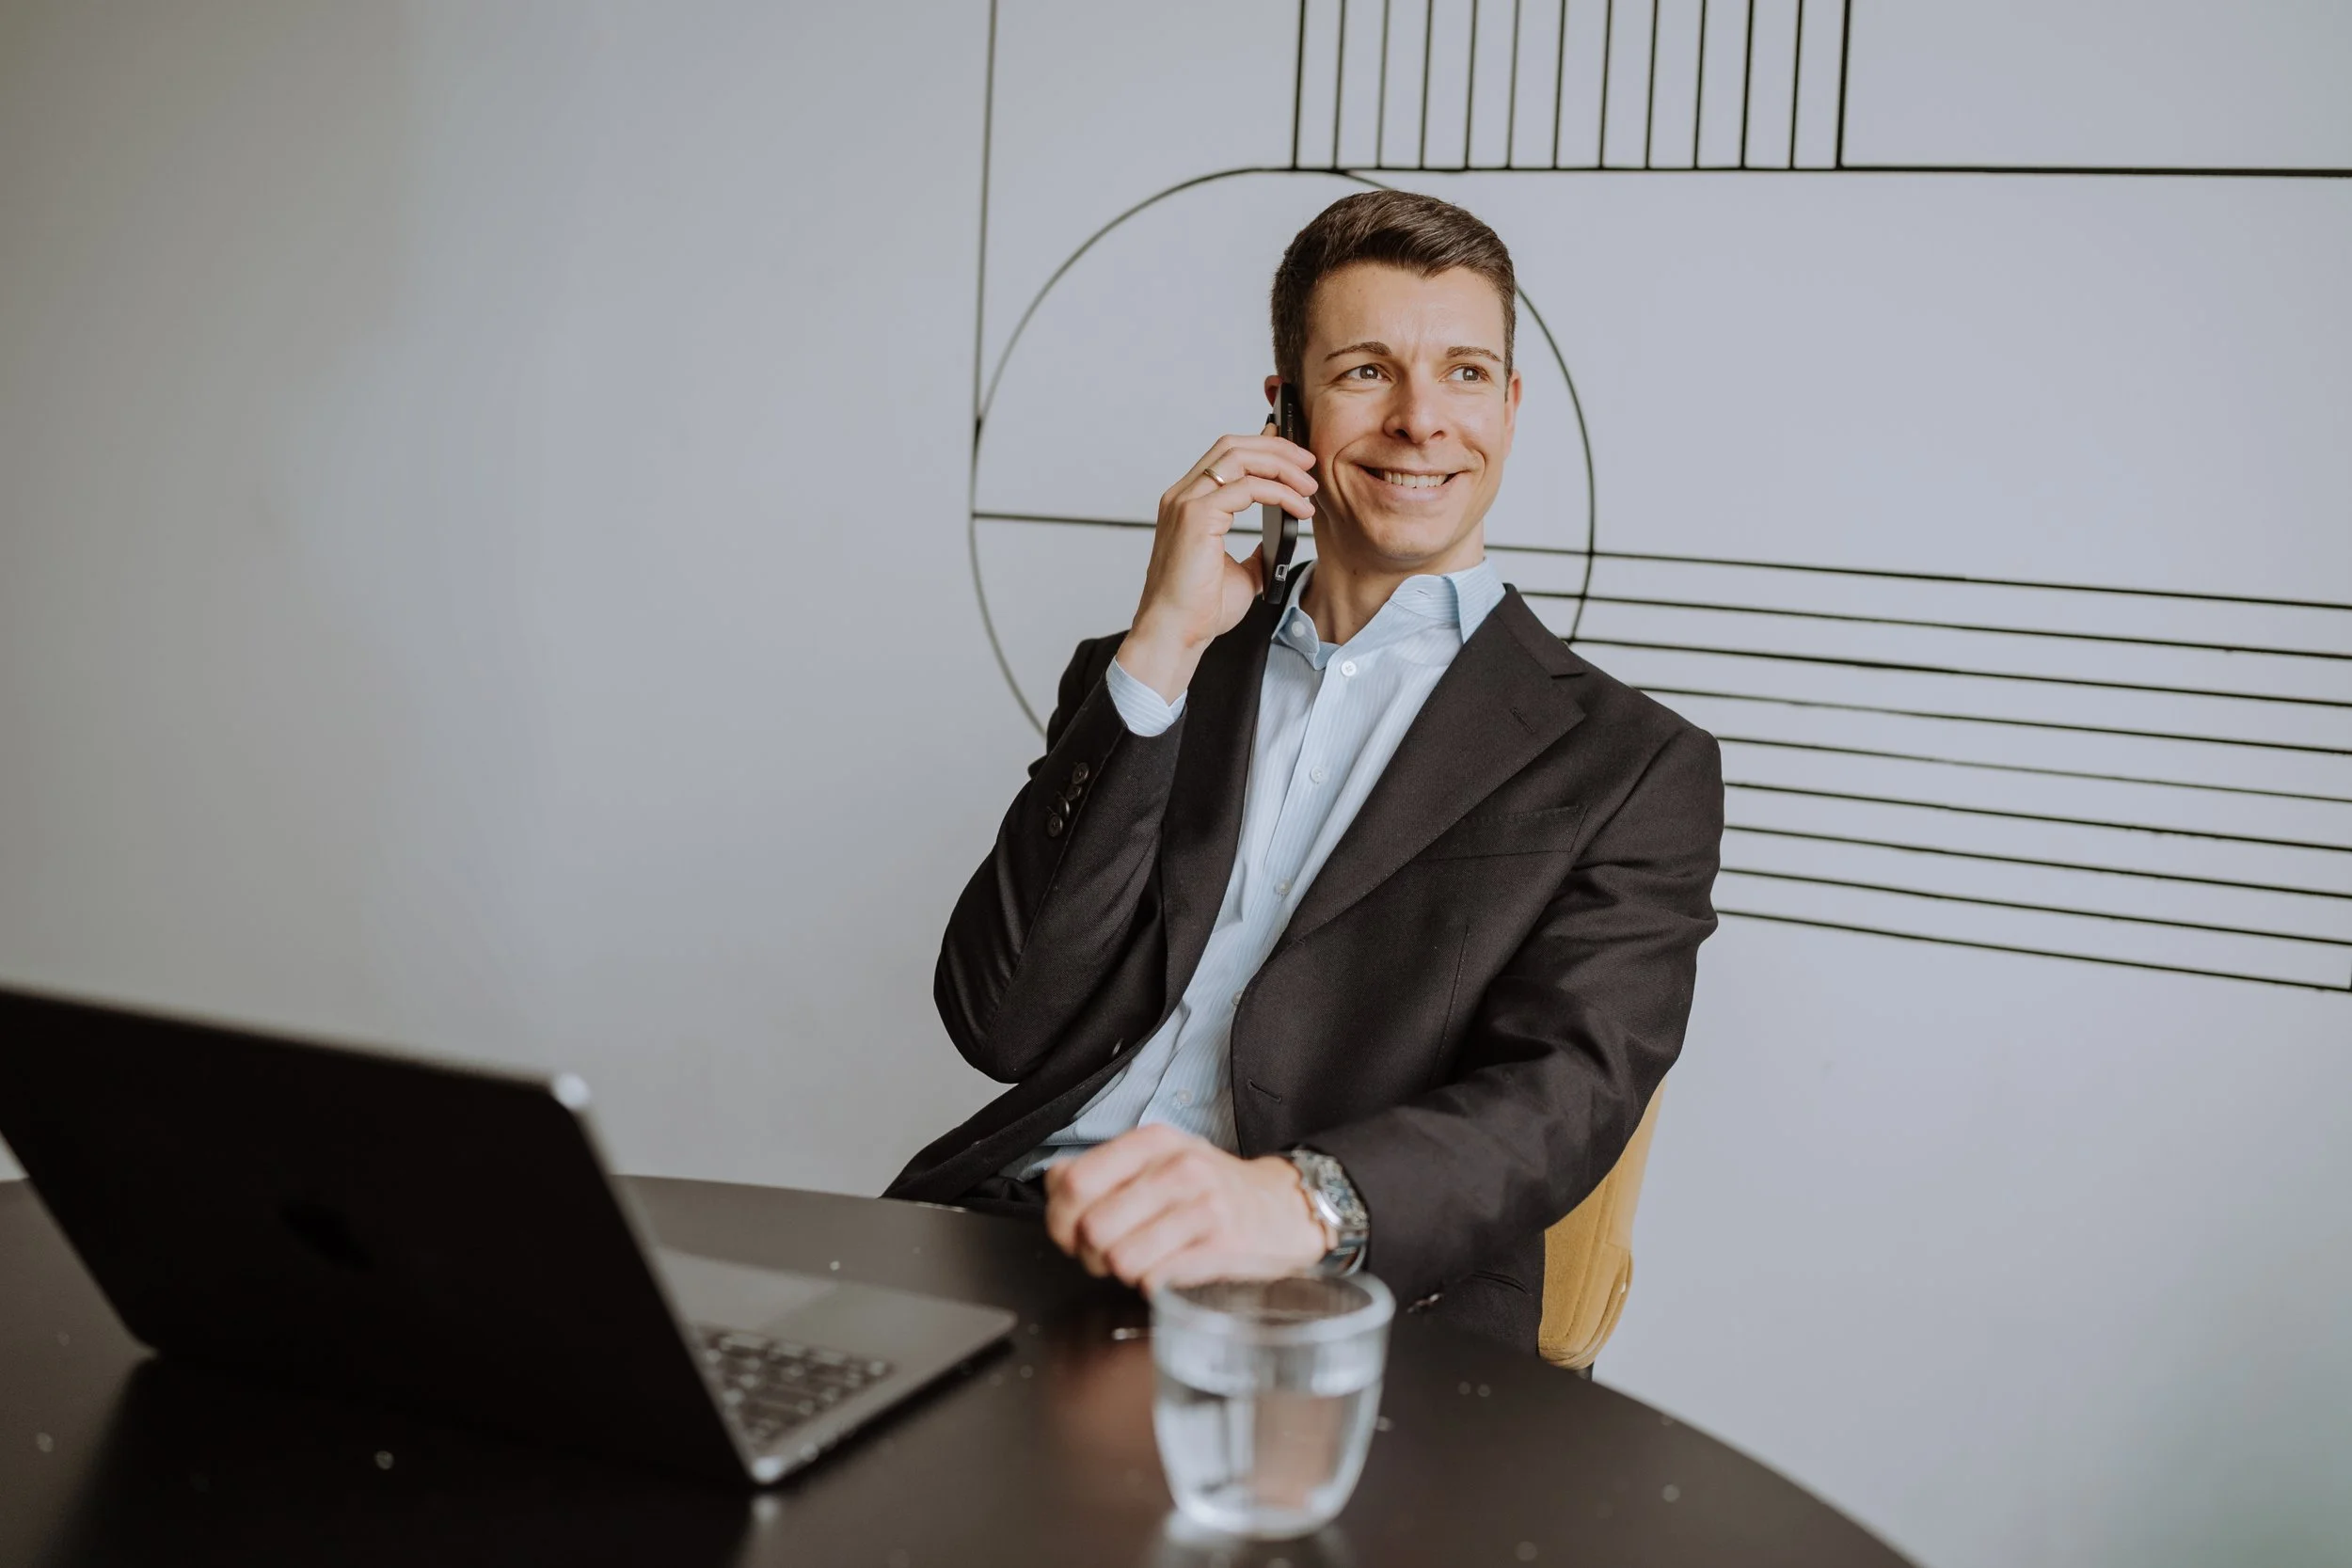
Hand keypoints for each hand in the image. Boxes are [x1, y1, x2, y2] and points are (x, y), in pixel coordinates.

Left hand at [1043, 1124, 1330, 1291]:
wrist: (1284, 1208)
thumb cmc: (1211, 1189)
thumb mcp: (1159, 1160)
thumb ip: (1104, 1170)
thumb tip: (1054, 1187)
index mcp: (1152, 1143)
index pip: (1074, 1181)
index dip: (1060, 1219)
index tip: (1071, 1232)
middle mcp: (1177, 1168)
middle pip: (1092, 1227)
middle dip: (1090, 1254)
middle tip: (1107, 1255)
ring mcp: (1202, 1207)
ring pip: (1121, 1259)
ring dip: (1123, 1272)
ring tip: (1142, 1262)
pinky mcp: (1221, 1246)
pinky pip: (1157, 1280)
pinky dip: (1153, 1285)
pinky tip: (1168, 1270)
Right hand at [1114, 425, 1316, 701]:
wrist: (1176, 634)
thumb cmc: (1199, 610)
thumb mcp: (1240, 574)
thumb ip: (1254, 552)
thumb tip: (1276, 541)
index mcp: (1188, 504)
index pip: (1225, 455)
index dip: (1263, 447)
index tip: (1296, 458)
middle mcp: (1183, 496)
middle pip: (1233, 445)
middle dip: (1276, 447)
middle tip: (1309, 463)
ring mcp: (1187, 503)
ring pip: (1240, 458)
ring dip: (1281, 466)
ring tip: (1309, 486)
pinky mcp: (1198, 516)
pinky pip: (1249, 487)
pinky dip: (1280, 492)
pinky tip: (1299, 508)